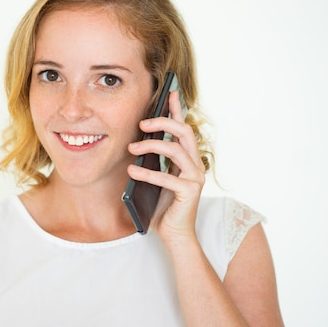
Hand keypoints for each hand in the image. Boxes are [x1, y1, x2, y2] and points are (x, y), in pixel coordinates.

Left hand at [127, 91, 205, 245]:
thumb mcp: (155, 178)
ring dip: (151, 145)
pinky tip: (133, 169)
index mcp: (188, 159)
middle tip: (142, 124)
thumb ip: (153, 161)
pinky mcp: (190, 191)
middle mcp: (196, 164)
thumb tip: (136, 142)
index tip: (169, 91)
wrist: (174, 235)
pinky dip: (148, 172)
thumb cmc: (163, 206)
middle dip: (162, 122)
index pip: (183, 128)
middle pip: (183, 131)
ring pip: (175, 149)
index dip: (177, 109)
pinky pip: (168, 176)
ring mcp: (195, 177)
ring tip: (132, 147)